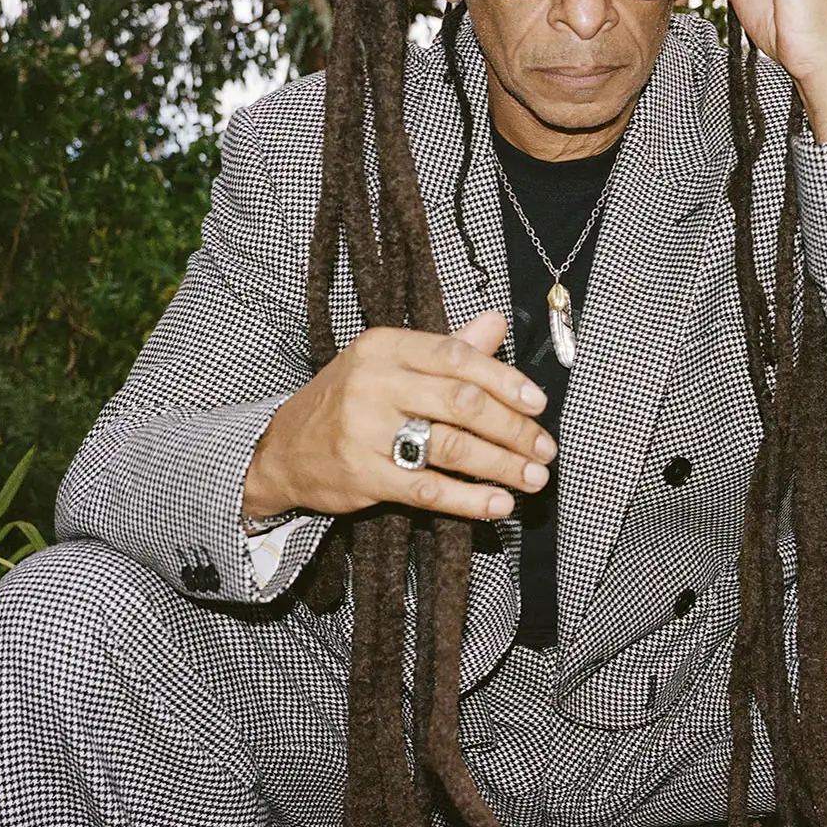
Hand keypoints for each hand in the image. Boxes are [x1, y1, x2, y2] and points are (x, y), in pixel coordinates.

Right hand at [242, 309, 555, 524]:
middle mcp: (374, 383)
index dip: (506, 380)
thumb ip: (447, 347)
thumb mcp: (390, 362)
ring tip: (533, 478)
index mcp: (385, 346)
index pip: (457, 357)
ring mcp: (365, 430)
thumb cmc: (350, 400)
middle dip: (513, 429)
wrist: (282, 449)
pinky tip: (498, 504)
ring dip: (501, 465)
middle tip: (544, 448)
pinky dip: (469, 499)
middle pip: (462, 403)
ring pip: (450, 447)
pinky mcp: (363, 475)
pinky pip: (428, 489)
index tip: (539, 404)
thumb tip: (498, 322)